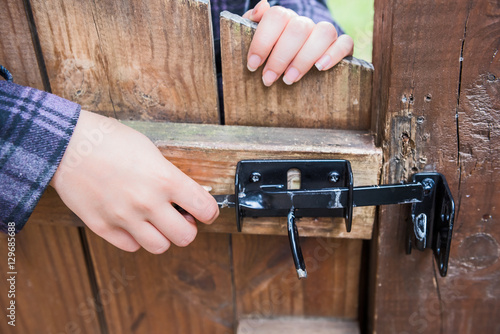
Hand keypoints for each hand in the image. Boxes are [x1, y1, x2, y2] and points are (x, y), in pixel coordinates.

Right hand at [50, 110, 218, 252]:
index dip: (210, 211)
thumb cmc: (110, 141)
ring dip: (163, 235)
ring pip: (159, 247)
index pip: (206, 208)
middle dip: (188, 227)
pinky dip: (136, 238)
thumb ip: (171, 177)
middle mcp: (147, 202)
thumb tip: (189, 197)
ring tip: (156, 221)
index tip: (206, 210)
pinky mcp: (103, 226)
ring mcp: (124, 217)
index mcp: (165, 179)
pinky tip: (132, 222)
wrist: (66, 144)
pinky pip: (131, 246)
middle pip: (186, 237)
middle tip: (180, 217)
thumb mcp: (151, 151)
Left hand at [243, 0, 353, 85]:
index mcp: (285, 19)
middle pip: (298, 29)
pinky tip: (320, 68)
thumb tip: (262, 7)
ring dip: (304, 58)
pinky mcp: (341, 48)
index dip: (263, 41)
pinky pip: (345, 43)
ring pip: (324, 32)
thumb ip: (251, 22)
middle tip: (268, 79)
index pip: (277, 16)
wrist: (288, 72)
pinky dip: (334, 54)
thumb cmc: (268, 57)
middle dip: (280, 57)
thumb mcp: (253, 40)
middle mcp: (306, 23)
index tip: (253, 65)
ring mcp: (324, 34)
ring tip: (289, 79)